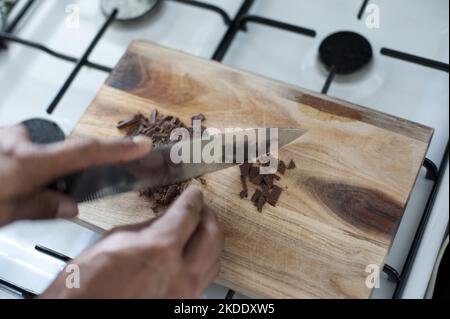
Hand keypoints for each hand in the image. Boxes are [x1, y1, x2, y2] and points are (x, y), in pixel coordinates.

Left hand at [0, 124, 150, 225]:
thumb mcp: (3, 214)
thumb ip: (39, 208)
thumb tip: (69, 207)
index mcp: (27, 163)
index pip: (86, 152)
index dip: (118, 149)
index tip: (142, 146)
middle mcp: (20, 142)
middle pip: (58, 155)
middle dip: (53, 176)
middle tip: (31, 196)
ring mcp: (7, 134)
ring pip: (35, 152)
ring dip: (29, 172)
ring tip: (10, 192)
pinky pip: (17, 146)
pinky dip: (14, 164)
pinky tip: (3, 179)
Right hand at [42, 187, 223, 298]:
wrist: (84, 315)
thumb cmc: (85, 285)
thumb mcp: (114, 241)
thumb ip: (147, 228)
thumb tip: (165, 219)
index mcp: (159, 249)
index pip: (189, 213)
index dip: (193, 198)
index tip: (194, 194)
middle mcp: (179, 273)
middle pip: (212, 234)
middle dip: (208, 216)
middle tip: (201, 208)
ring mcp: (184, 293)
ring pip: (214, 259)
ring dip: (210, 239)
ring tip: (200, 229)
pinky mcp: (182, 305)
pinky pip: (204, 278)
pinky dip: (204, 261)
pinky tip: (194, 253)